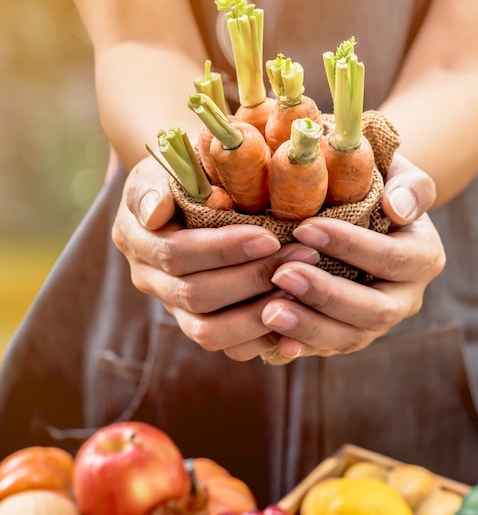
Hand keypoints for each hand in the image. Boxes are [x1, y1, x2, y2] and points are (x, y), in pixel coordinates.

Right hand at [112, 157, 319, 358]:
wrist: (193, 192)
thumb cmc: (185, 172)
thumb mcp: (165, 166)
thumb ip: (154, 186)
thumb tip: (153, 213)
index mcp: (138, 240)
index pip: (176, 254)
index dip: (223, 250)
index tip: (269, 238)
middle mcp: (151, 280)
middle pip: (196, 295)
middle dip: (252, 279)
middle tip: (303, 258)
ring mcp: (175, 308)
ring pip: (209, 332)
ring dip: (258, 314)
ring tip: (303, 290)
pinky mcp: (202, 324)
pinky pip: (228, 347)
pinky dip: (261, 340)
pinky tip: (294, 325)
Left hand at [257, 153, 445, 358]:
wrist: (365, 210)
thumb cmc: (377, 183)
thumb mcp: (398, 173)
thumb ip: (409, 186)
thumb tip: (397, 209)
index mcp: (423, 255)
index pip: (392, 258)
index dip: (350, 246)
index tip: (304, 228)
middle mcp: (407, 296)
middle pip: (376, 310)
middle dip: (327, 294)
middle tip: (282, 275)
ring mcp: (379, 321)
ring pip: (353, 337)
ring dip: (310, 327)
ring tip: (268, 311)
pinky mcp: (352, 333)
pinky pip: (330, 347)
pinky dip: (303, 344)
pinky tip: (274, 338)